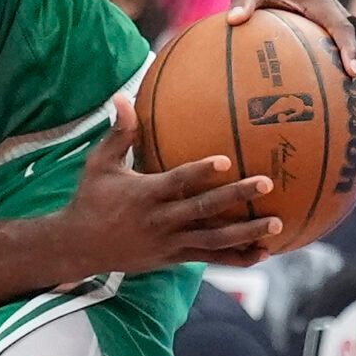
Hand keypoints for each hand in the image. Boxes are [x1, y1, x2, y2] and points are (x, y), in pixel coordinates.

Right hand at [62, 94, 279, 270]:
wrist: (78, 247)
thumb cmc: (90, 198)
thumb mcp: (98, 164)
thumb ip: (118, 133)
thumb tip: (121, 97)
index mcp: (145, 194)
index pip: (177, 182)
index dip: (201, 172)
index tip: (226, 162)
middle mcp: (160, 220)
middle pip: (203, 210)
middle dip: (236, 197)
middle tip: (266, 184)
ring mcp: (169, 242)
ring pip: (213, 239)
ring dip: (246, 233)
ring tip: (277, 223)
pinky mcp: (173, 257)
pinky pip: (210, 258)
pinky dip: (237, 258)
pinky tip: (264, 253)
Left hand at [228, 0, 355, 78]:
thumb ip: (243, 0)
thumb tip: (233, 19)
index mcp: (324, 4)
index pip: (343, 28)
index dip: (350, 49)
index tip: (352, 73)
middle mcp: (340, 17)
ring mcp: (341, 29)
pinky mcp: (335, 40)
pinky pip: (353, 62)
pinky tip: (351, 116)